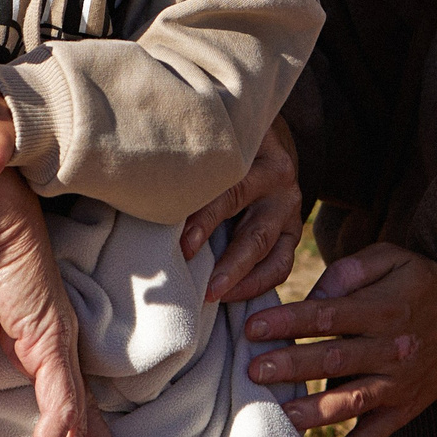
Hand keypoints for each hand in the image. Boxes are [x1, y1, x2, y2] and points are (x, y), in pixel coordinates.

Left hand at [180, 116, 301, 302]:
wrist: (270, 140)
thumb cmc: (225, 144)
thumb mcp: (213, 140)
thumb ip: (190, 162)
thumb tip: (143, 192)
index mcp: (256, 152)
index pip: (231, 188)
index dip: (206, 218)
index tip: (183, 245)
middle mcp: (277, 178)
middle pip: (252, 224)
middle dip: (227, 258)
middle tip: (200, 281)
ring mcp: (289, 206)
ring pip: (267, 246)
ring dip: (239, 275)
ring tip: (212, 294)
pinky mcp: (293, 230)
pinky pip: (281, 264)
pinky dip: (258, 284)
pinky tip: (231, 296)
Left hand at [243, 243, 436, 436]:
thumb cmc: (421, 281)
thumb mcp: (391, 258)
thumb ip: (349, 271)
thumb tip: (312, 296)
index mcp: (385, 308)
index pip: (329, 315)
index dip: (289, 321)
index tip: (253, 327)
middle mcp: (392, 349)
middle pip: (335, 359)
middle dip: (291, 366)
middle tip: (253, 371)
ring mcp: (398, 385)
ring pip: (350, 402)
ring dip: (312, 411)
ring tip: (277, 416)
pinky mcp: (403, 411)